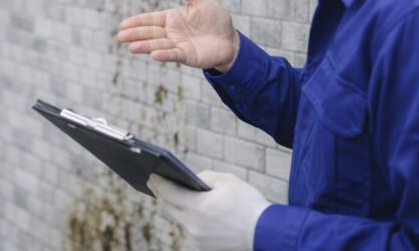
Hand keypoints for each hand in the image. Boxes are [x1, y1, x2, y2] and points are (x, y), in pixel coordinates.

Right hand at [116, 0, 239, 72]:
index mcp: (171, 18)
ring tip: (131, 47)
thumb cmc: (215, 18)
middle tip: (120, 37)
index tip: (123, 25)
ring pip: (158, 45)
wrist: (230, 39)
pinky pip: (173, 54)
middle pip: (150, 33)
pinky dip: (163, 55)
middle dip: (135, 35)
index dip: (136, 22)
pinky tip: (153, 55)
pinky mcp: (187, 56)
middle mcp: (171, 32)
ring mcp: (177, 45)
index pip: (150, 19)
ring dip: (145, 46)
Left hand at [148, 171, 269, 250]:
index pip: (169, 193)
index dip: (158, 182)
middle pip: (170, 208)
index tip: (151, 175)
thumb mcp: (228, 182)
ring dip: (176, 207)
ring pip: (180, 220)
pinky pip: (192, 230)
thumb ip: (205, 177)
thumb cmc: (249, 205)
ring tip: (171, 195)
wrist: (267, 234)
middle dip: (163, 195)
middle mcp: (194, 226)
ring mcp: (198, 239)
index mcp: (198, 207)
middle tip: (155, 184)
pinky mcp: (205, 248)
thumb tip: (192, 180)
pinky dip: (189, 219)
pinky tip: (189, 211)